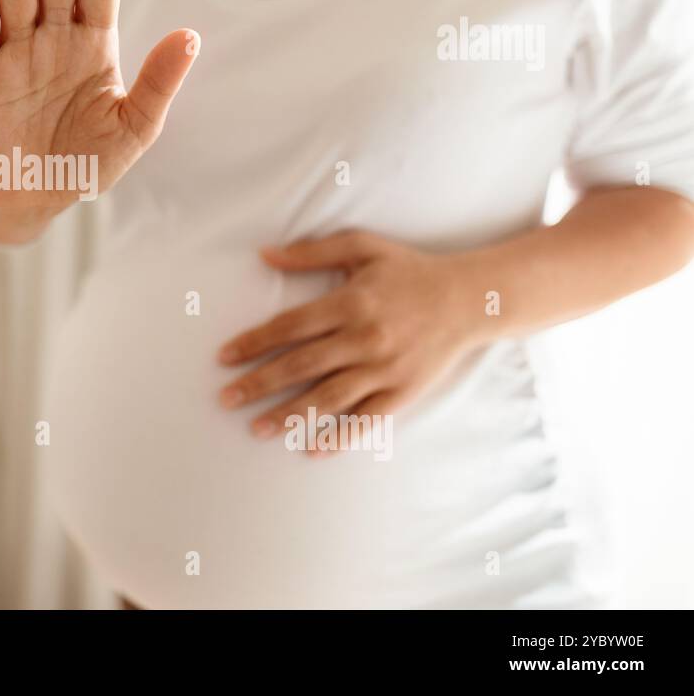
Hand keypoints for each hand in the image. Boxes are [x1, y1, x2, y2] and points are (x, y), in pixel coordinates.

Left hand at [216, 231, 485, 451]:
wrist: (471, 299)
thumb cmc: (410, 270)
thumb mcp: (363, 247)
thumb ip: (312, 251)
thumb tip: (264, 254)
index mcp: (350, 302)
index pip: (289, 327)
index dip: (253, 343)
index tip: (224, 358)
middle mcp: (364, 337)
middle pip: (300, 365)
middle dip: (258, 384)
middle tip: (225, 399)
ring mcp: (385, 368)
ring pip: (328, 397)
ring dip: (289, 415)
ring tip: (255, 429)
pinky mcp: (404, 392)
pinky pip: (367, 420)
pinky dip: (339, 436)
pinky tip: (310, 448)